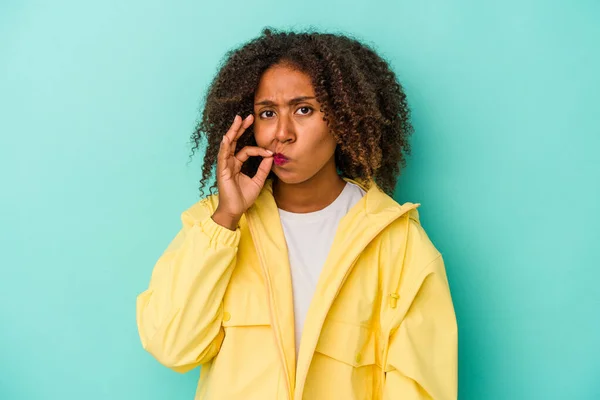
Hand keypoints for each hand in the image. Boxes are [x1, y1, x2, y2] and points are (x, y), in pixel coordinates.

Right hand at [212, 114, 272, 228]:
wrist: (235, 210)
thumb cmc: (243, 198)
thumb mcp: (258, 181)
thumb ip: (263, 169)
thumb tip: (271, 157)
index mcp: (236, 164)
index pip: (247, 150)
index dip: (259, 149)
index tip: (270, 151)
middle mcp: (229, 162)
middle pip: (234, 141)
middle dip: (241, 128)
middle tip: (248, 116)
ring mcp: (224, 165)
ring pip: (228, 144)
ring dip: (233, 131)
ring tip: (238, 119)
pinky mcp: (222, 170)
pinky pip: (222, 155)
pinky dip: (224, 146)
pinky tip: (227, 137)